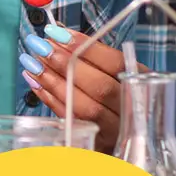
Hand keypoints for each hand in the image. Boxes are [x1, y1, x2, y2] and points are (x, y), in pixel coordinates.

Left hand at [23, 23, 124, 152]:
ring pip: (84, 106)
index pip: (116, 63)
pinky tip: (34, 81)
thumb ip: (93, 56)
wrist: (132, 139)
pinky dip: (50, 99)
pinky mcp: (97, 143)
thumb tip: (58, 33)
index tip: (57, 32)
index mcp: (143, 85)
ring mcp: (116, 130)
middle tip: (40, 46)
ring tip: (31, 61)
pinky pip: (71, 120)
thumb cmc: (118, 98)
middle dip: (65, 63)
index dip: (85, 46)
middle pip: (100, 86)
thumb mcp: (116, 74)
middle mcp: (134, 110)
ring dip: (53, 81)